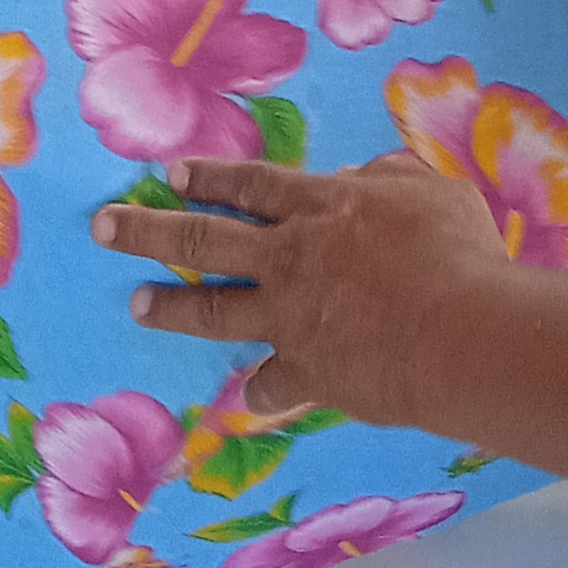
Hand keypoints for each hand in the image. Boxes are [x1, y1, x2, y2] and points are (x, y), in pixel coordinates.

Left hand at [94, 153, 518, 429]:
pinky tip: (252, 393)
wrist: (463, 335)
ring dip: (168, 306)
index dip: (211, 176)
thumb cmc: (459, 254)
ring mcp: (290, 319)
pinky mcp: (306, 373)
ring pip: (210, 310)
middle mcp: (290, 258)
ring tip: (135, 304)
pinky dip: (261, 389)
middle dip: (147, 230)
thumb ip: (393, 176)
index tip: (172, 174)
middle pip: (203, 238)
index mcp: (322, 206)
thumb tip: (364, 175)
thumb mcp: (433, 191)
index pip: (252, 183)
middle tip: (105, 226)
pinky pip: (269, 384)